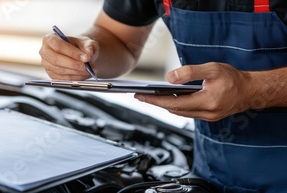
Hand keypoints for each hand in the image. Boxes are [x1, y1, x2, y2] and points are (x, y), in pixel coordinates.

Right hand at [39, 33, 98, 79]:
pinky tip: (84, 75)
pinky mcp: (51, 75)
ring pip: (60, 71)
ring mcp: (46, 64)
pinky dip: (75, 78)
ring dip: (76, 72)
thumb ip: (89, 46)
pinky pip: (62, 79)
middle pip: (56, 60)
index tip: (85, 57)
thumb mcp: (86, 42)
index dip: (71, 52)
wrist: (78, 53)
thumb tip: (88, 54)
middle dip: (73, 64)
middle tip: (86, 66)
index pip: (58, 45)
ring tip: (89, 71)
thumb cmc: (79, 45)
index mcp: (49, 39)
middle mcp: (44, 52)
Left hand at [134, 62, 253, 121]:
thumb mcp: (212, 69)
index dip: (155, 100)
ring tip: (150, 96)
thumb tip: (169, 78)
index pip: (174, 103)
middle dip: (156, 102)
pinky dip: (176, 106)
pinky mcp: (208, 117)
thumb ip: (190, 72)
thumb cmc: (233, 78)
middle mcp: (206, 113)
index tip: (140, 96)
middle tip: (140, 96)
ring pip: (180, 113)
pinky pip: (187, 113)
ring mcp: (207, 117)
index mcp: (207, 102)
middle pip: (174, 109)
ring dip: (165, 105)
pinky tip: (168, 98)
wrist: (252, 91)